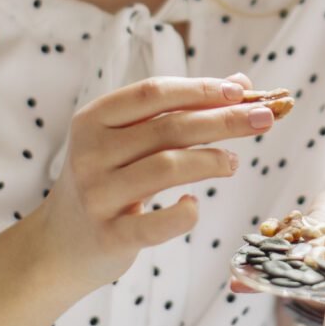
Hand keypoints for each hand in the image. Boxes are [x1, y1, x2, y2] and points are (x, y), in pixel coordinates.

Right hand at [39, 73, 269, 288]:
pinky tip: (195, 205)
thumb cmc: (107, 180)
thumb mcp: (129, 140)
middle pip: (168, 126)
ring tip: (233, 162)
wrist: (60, 243)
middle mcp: (90, 153)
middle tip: (264, 117)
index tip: (241, 90)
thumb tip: (239, 83)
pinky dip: (183, 214)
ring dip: (211, 160)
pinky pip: (155, 224)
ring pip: (166, 167)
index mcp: (93, 119)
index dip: (199, 89)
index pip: (153, 93)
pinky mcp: (109, 235)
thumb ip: (177, 111)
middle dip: (223, 119)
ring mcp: (97, 195)